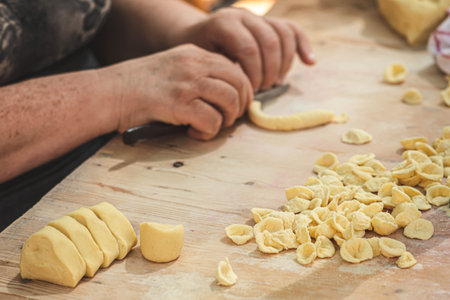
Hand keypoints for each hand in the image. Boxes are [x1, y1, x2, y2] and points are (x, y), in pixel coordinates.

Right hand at [100, 44, 251, 139]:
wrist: (108, 93)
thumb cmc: (137, 86)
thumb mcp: (171, 67)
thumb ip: (196, 74)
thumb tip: (224, 93)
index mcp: (193, 53)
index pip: (233, 68)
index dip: (242, 89)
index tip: (238, 104)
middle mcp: (194, 64)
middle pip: (239, 82)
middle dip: (240, 105)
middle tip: (230, 119)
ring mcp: (187, 83)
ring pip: (230, 100)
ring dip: (227, 119)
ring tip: (213, 126)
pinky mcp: (179, 104)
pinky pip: (212, 120)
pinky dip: (209, 132)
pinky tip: (195, 132)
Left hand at [175, 7, 314, 90]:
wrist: (196, 37)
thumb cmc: (198, 56)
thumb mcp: (203, 63)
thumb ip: (222, 71)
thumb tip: (242, 90)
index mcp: (224, 23)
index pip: (248, 48)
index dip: (253, 73)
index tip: (250, 91)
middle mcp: (243, 15)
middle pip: (269, 41)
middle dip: (269, 70)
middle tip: (262, 89)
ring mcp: (258, 16)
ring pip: (283, 35)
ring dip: (284, 63)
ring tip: (274, 82)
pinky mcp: (270, 22)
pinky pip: (292, 30)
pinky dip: (302, 46)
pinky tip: (309, 63)